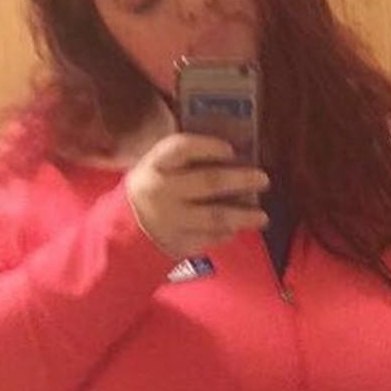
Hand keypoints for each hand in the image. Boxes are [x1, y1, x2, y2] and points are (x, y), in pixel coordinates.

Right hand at [125, 134, 270, 260]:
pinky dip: (227, 233)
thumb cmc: (153, 189)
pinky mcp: (179, 243)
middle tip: (263, 179)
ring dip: (244, 216)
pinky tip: (238, 228)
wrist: (127, 230)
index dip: (208, 146)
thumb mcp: (158, 168)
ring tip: (262, 217)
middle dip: (240, 180)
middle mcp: (161, 191)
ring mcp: (170, 220)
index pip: (181, 148)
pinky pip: (211, 238)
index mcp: (155, 165)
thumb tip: (233, 153)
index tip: (230, 149)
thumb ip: (187, 160)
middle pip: (208, 182)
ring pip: (215, 217)